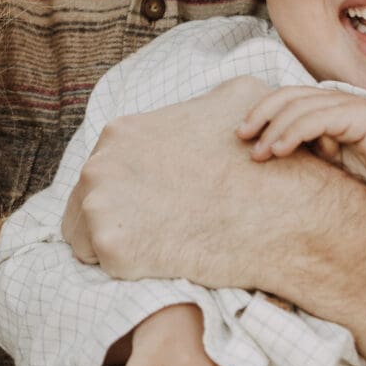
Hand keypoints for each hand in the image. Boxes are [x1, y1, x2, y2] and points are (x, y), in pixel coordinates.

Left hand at [62, 78, 269, 279]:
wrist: (279, 215)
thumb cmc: (258, 161)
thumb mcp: (235, 98)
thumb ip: (206, 97)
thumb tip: (209, 100)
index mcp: (120, 133)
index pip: (103, 168)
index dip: (127, 188)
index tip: (154, 201)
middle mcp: (99, 165)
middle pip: (87, 199)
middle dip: (116, 214)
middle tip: (157, 226)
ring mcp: (100, 207)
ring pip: (85, 233)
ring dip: (116, 240)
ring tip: (158, 242)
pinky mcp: (112, 248)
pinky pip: (103, 264)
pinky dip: (127, 268)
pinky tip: (161, 260)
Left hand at [237, 84, 365, 203]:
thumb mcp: (338, 161)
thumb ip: (314, 151)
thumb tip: (279, 153)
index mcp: (331, 108)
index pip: (289, 99)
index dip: (263, 111)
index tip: (243, 134)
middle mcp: (338, 101)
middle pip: (288, 95)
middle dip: (260, 113)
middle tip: (240, 135)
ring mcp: (349, 106)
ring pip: (299, 106)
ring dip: (273, 128)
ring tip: (258, 151)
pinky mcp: (359, 117)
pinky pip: (317, 120)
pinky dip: (293, 132)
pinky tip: (279, 149)